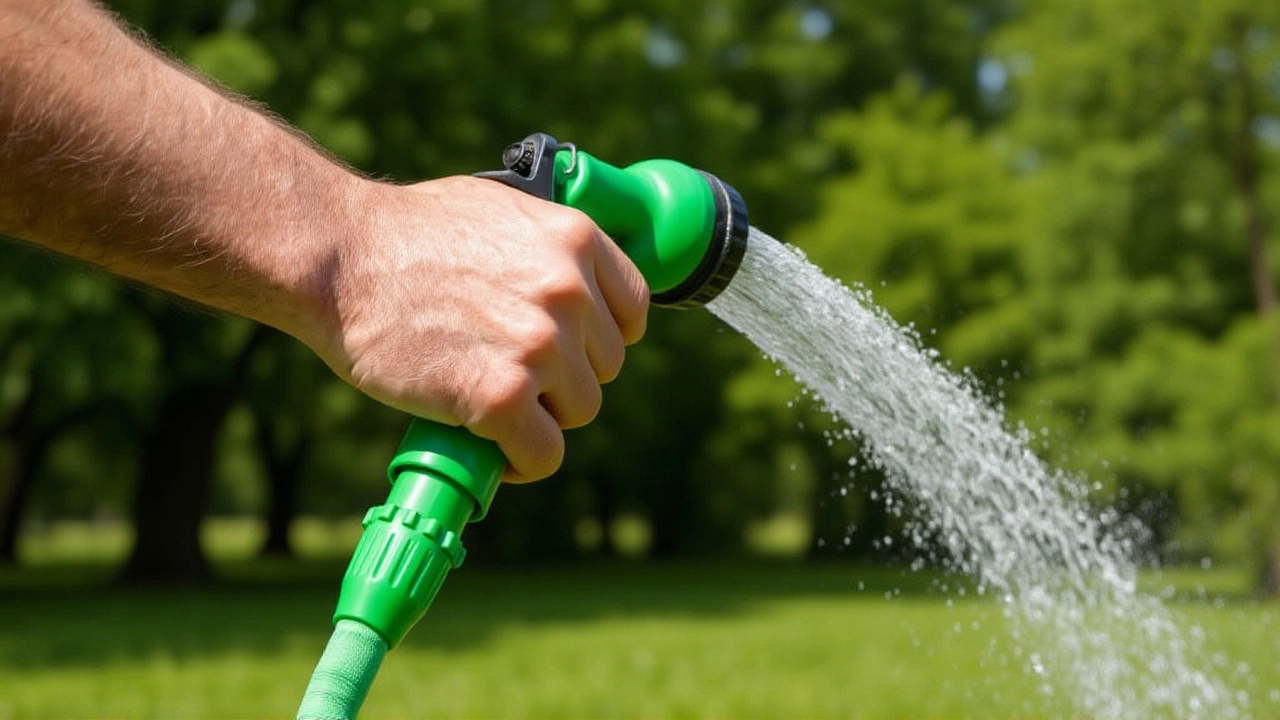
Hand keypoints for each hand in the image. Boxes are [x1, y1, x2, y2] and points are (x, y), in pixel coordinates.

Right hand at [311, 175, 648, 482]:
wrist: (340, 256)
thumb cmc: (406, 233)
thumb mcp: (498, 212)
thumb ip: (546, 249)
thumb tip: (574, 288)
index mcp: (576, 240)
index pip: (632, 310)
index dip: (600, 336)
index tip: (569, 349)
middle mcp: (570, 291)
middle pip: (603, 367)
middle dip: (562, 378)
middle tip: (509, 375)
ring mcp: (539, 346)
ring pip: (577, 413)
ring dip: (540, 418)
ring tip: (491, 407)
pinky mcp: (503, 397)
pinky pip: (543, 454)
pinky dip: (520, 462)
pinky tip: (493, 450)